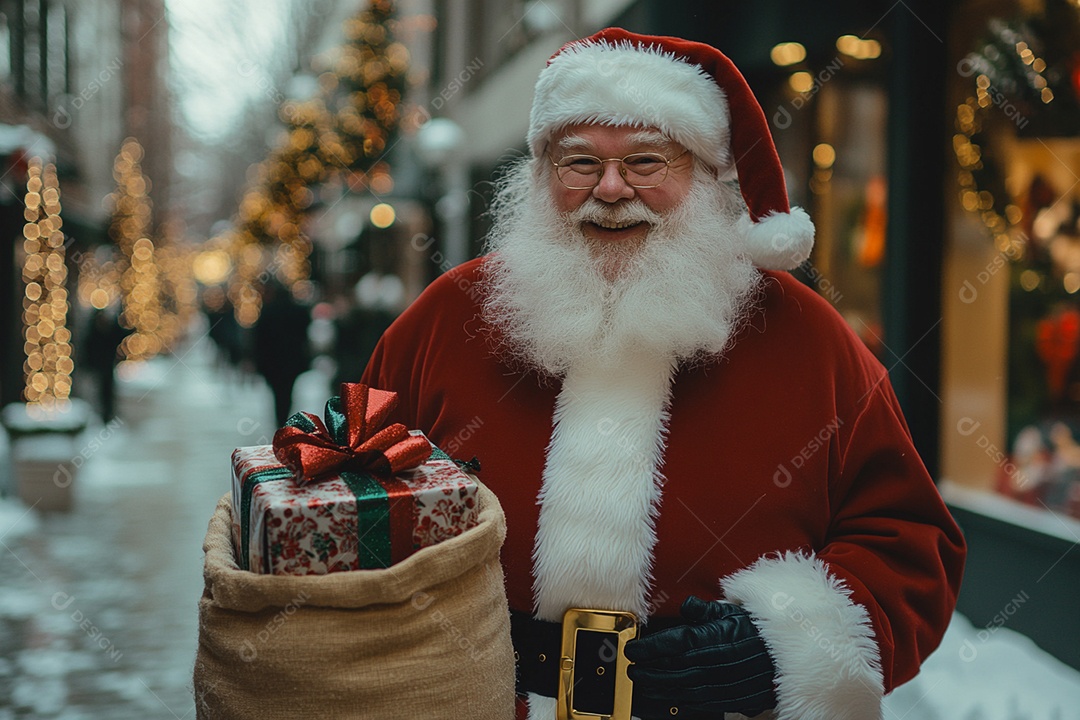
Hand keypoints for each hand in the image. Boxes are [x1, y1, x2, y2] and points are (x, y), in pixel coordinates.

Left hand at [625, 596, 777, 718]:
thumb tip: (687, 605)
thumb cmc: (758, 631)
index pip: (672, 643)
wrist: (788, 657)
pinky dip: (680, 700)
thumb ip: (705, 610)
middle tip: (631, 669)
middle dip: (648, 670)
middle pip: (672, 668)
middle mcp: (714, 662)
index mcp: (713, 637)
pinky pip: (699, 701)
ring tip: (643, 683)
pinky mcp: (729, 699)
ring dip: (658, 687)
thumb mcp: (732, 611)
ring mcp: (721, 683)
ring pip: (682, 688)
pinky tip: (668, 696)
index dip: (648, 648)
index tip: (632, 649)